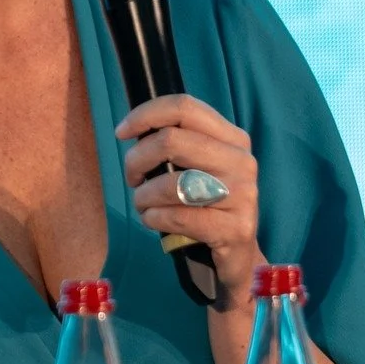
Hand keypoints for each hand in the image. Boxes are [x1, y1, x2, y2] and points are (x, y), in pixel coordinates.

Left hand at [117, 95, 260, 308]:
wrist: (238, 257)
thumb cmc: (208, 207)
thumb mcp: (201, 168)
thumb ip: (178, 144)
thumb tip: (132, 128)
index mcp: (233, 138)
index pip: (184, 107)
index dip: (145, 114)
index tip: (121, 132)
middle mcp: (242, 161)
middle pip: (171, 140)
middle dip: (137, 159)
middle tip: (132, 178)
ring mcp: (243, 195)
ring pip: (172, 182)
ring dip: (144, 196)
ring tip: (143, 205)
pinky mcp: (235, 228)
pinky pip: (178, 216)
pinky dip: (155, 218)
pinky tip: (153, 221)